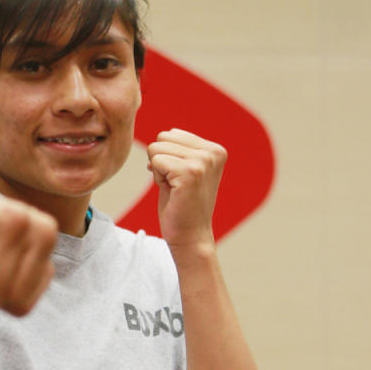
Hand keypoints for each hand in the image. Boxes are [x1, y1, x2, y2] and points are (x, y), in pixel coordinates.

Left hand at [147, 129, 226, 253]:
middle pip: (162, 137)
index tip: (180, 179)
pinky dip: (157, 178)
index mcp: (215, 149)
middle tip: (176, 185)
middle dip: (160, 161)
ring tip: (175, 188)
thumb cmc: (182, 205)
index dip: (166, 157)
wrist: (190, 237)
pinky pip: (155, 161)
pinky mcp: (190, 172)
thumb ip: (179, 149)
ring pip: (156, 148)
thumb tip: (164, 133)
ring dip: (159, 171)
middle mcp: (213, 152)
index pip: (171, 133)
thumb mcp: (185, 169)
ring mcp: (203, 161)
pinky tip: (172, 193)